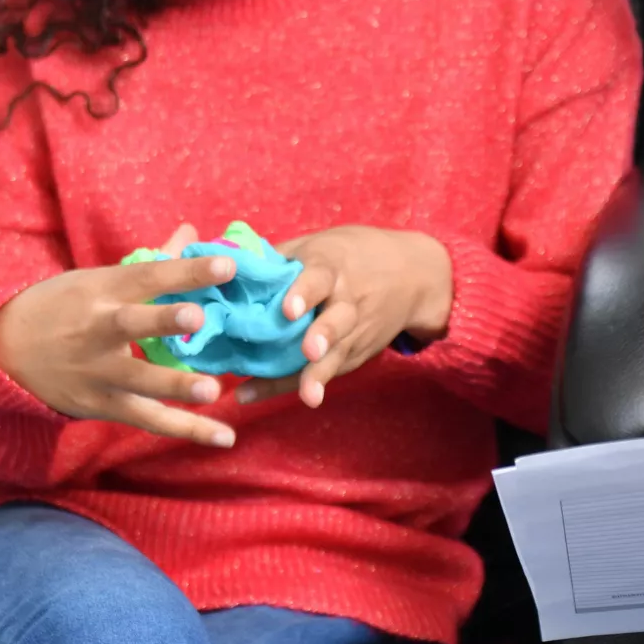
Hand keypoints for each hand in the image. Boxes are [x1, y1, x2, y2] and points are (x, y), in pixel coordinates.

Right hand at [0, 222, 240, 446]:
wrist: (2, 351)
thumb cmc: (61, 306)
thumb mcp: (96, 279)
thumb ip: (151, 263)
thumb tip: (193, 234)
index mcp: (102, 290)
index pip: (148, 276)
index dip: (186, 271)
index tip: (227, 265)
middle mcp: (98, 329)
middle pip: (133, 323)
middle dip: (165, 320)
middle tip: (198, 317)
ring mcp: (98, 371)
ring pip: (139, 380)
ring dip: (175, 386)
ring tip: (213, 391)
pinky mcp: (100, 405)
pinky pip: (147, 419)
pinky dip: (186, 429)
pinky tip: (225, 437)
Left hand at [234, 226, 452, 407]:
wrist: (414, 274)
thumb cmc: (354, 254)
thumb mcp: (321, 244)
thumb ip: (281, 257)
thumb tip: (229, 266)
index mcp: (332, 267)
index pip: (319, 279)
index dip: (304, 293)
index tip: (288, 309)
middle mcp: (346, 300)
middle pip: (336, 320)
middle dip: (323, 336)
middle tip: (309, 351)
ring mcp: (355, 330)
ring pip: (338, 353)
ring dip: (322, 373)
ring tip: (309, 394)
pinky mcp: (357, 352)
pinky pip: (330, 370)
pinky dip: (310, 384)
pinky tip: (293, 399)